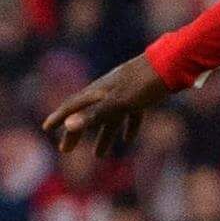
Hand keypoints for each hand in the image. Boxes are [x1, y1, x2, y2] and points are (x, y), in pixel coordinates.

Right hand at [42, 54, 171, 155]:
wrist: (172, 64)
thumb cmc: (143, 83)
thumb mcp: (118, 102)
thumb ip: (95, 114)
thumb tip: (70, 125)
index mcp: (97, 92)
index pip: (72, 106)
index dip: (59, 117)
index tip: (47, 128)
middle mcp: (107, 92)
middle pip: (87, 115)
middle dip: (76, 133)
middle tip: (65, 150)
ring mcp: (124, 93)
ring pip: (109, 118)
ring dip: (104, 136)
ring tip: (99, 156)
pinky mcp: (142, 95)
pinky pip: (130, 114)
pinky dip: (127, 127)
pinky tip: (128, 139)